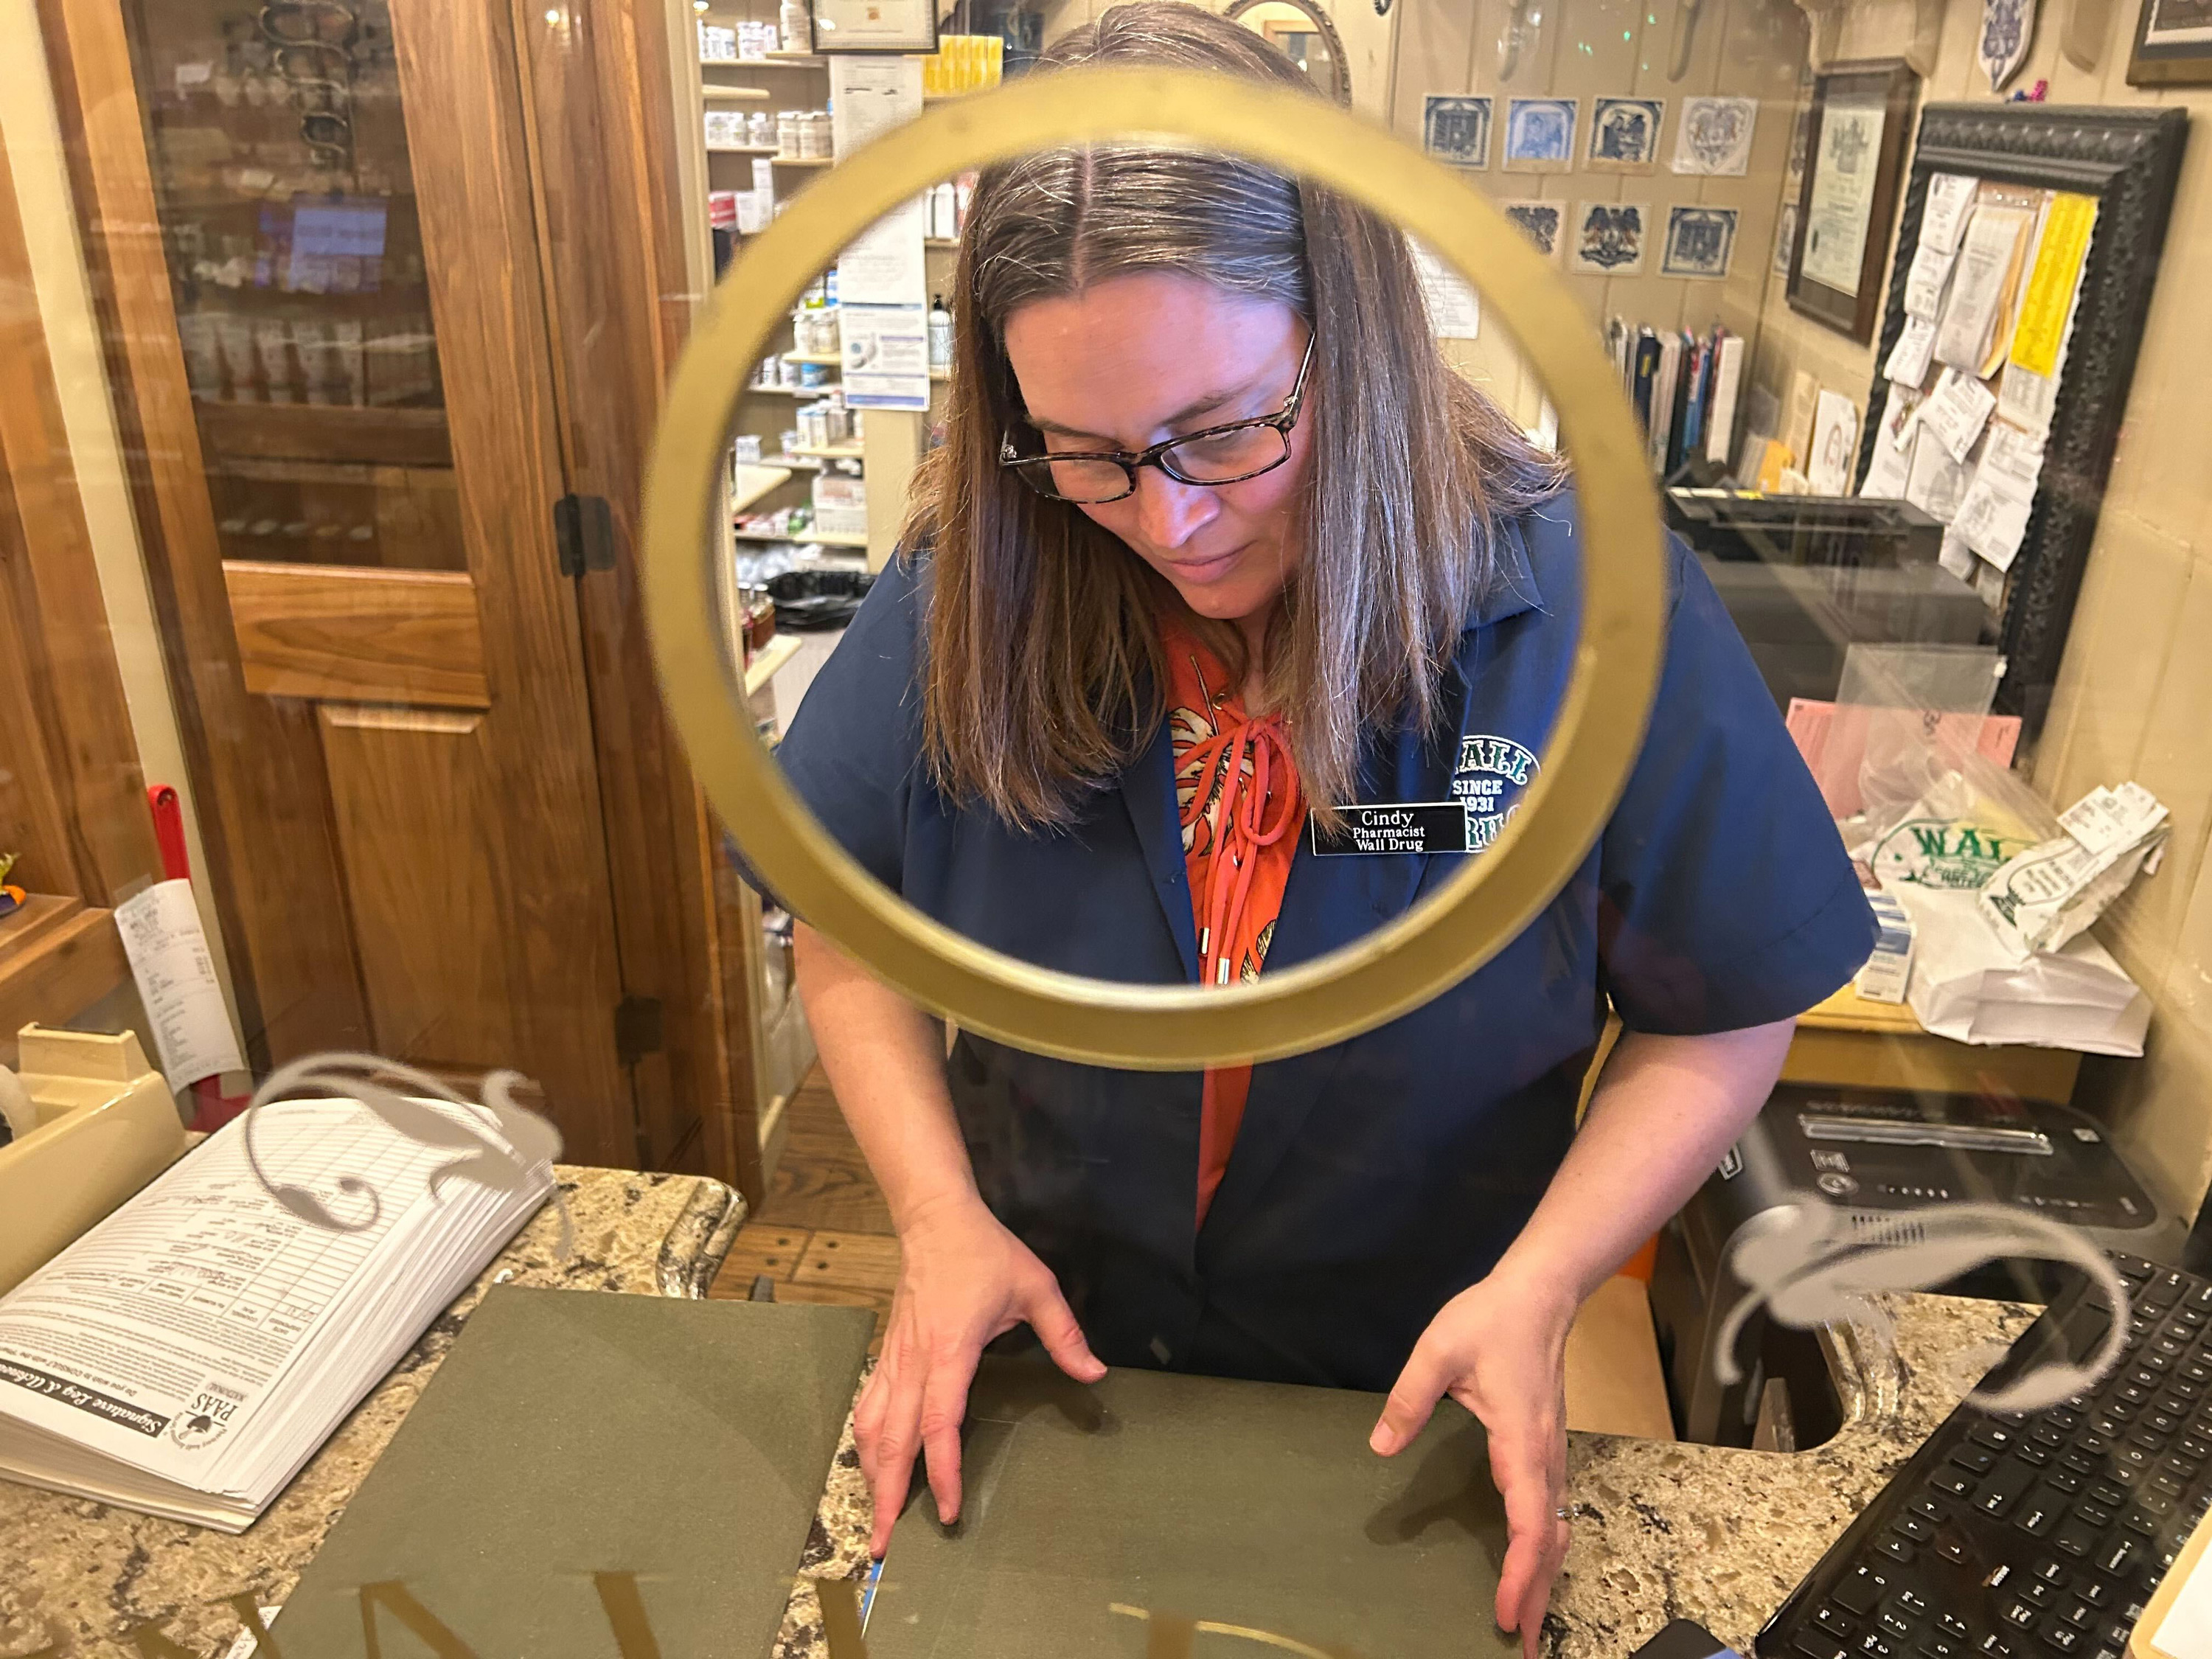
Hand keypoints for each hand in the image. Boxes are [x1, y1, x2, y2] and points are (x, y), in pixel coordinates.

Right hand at [856, 1195, 1105, 1554]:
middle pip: (893, 1440)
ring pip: (872, 1427)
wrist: (935, 1218)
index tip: (948, 1511)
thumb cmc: (985, 1252)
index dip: (942, 1471)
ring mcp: (895, 1357)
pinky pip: (870, 1406)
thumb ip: (1065, 1334)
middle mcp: (914, 1360)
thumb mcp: (1036, 1286)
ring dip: (870, 1474)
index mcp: (951, 1349)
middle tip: (881, 1546)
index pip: (940, 1422)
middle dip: (886, 1496)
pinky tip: (871, 1465)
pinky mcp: (888, 1353)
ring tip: (875, 1516)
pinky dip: (866, 1443)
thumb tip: (1096, 1374)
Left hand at [1368, 1268, 1576, 1658]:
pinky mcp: (1544, 1449)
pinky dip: (1545, 1549)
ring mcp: (1550, 1455)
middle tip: (1524, 1645)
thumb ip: (1409, 1397)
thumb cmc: (1490, 1319)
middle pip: (1550, 1541)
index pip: (1530, 1521)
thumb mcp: (1439, 1349)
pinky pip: (1551, 1512)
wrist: (1539, 1295)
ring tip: (1528, 1622)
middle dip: (1539, 1594)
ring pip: (1556, 1530)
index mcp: (1522, 1441)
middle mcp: (1544, 1456)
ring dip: (1544, 1577)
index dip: (1521, 1570)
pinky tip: (1533, 1567)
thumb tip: (1380, 1446)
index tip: (1509, 1611)